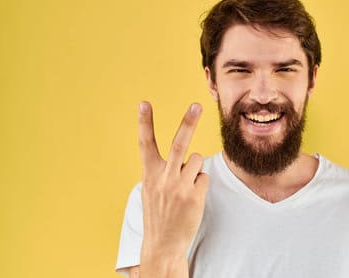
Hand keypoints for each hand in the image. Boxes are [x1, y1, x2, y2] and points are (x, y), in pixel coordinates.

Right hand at [138, 101, 208, 275]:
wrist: (163, 244)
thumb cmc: (158, 213)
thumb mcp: (150, 189)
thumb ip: (161, 171)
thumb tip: (181, 157)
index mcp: (149, 173)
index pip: (145, 143)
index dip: (145, 122)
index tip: (144, 103)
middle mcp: (163, 177)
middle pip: (179, 143)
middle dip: (188, 121)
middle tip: (197, 105)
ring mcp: (179, 187)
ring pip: (196, 160)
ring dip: (194, 169)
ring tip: (186, 186)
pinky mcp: (194, 196)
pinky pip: (204, 177)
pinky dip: (200, 184)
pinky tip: (192, 198)